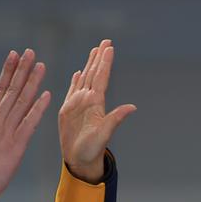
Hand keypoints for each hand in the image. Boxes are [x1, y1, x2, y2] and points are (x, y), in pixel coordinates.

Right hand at [0, 48, 51, 201]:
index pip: (0, 89)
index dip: (8, 71)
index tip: (14, 55)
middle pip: (12, 90)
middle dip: (22, 70)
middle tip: (31, 52)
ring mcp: (7, 132)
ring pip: (22, 102)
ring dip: (32, 82)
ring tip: (40, 65)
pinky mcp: (16, 145)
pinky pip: (30, 123)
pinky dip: (38, 108)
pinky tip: (47, 94)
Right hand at [59, 38, 136, 182]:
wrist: (80, 160)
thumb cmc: (92, 149)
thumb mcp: (105, 133)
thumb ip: (116, 118)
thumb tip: (133, 107)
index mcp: (97, 103)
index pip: (102, 78)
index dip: (105, 62)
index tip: (109, 47)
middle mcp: (88, 100)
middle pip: (94, 74)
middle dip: (99, 57)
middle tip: (106, 41)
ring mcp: (78, 104)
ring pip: (84, 79)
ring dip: (89, 64)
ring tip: (94, 50)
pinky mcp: (67, 110)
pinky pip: (72, 91)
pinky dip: (75, 80)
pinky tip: (78, 73)